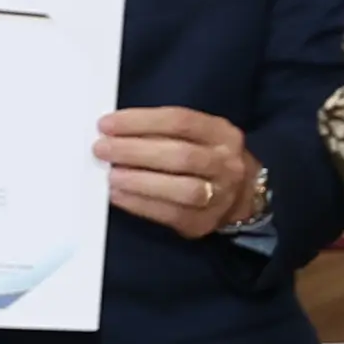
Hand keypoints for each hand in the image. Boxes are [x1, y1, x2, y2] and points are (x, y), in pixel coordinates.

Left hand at [99, 104, 264, 238]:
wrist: (241, 195)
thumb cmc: (205, 158)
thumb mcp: (196, 135)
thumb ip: (162, 132)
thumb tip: (114, 133)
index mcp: (221, 133)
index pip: (180, 121)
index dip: (140, 121)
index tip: (107, 124)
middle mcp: (226, 164)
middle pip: (181, 156)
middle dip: (135, 151)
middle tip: (102, 149)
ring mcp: (219, 196)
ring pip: (181, 189)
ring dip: (139, 181)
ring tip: (111, 175)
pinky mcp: (202, 222)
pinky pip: (169, 214)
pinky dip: (139, 204)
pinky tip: (118, 195)